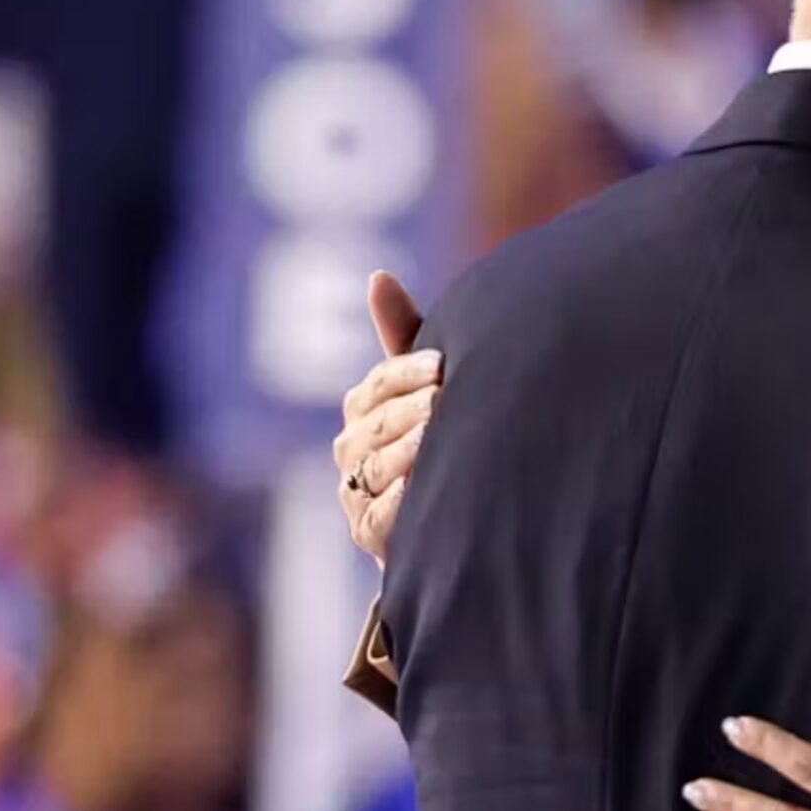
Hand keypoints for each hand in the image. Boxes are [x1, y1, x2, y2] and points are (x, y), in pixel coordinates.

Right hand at [331, 272, 440, 567]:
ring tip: (438, 441)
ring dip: (409, 452)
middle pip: (379, 423)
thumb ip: (402, 334)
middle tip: (445, 404)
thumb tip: (377, 276)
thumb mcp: (428, 384)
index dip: (408, 373)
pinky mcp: (371, 534)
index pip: (378, 384)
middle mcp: (351, 449)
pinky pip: (382, 515)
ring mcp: (357, 494)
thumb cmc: (443, 433)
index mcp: (363, 408)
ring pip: (378, 466)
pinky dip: (402, 502)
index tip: (442, 366)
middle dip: (413, 411)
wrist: (459, 512)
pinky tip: (424, 489)